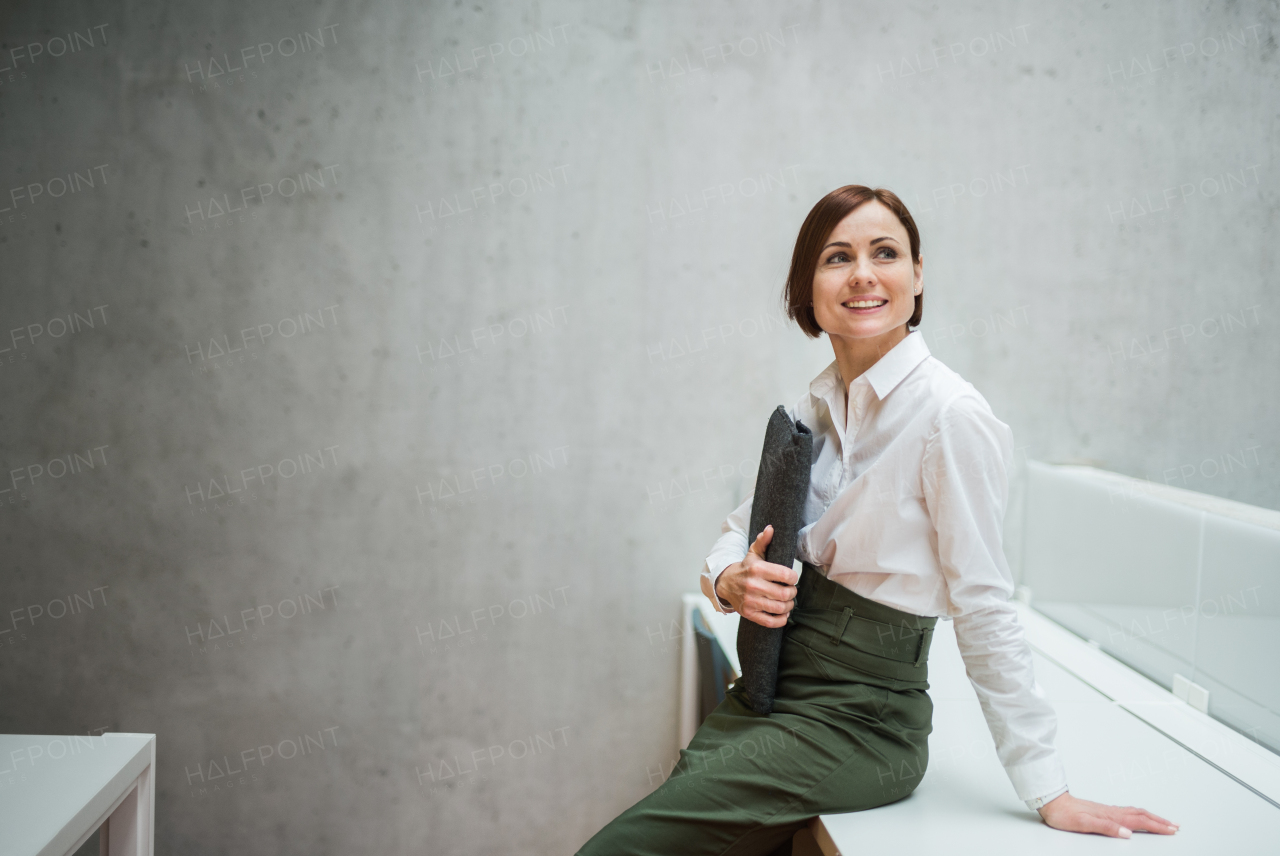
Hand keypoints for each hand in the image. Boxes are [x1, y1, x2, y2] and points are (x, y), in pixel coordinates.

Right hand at [713, 525, 798, 627]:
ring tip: (787, 601)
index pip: (786, 575)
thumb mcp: (753, 553)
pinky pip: (770, 622)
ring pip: (779, 608)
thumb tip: (771, 529)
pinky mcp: (749, 613)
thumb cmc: (744, 569)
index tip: (792, 578)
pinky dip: (780, 620)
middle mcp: (753, 585)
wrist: (725, 583)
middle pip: (785, 593)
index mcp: (757, 569)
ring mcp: (751, 601)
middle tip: (791, 591)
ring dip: (788, 606)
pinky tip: (782, 613)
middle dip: (792, 593)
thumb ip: (763, 541)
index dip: (793, 578)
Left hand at [1038, 792, 1177, 837]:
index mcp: (1110, 815)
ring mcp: (1107, 810)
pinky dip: (1139, 815)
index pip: (1139, 821)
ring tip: (1163, 821)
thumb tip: (1127, 833)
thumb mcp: (1084, 824)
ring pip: (1135, 812)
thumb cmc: (1064, 814)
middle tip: (1175, 826)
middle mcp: (1111, 811)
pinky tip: (1138, 817)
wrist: (1051, 802)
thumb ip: (1106, 827)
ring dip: (1151, 817)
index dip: (1157, 826)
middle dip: (1159, 821)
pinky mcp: (1102, 810)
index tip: (1172, 830)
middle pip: (1141, 815)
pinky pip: (1127, 812)